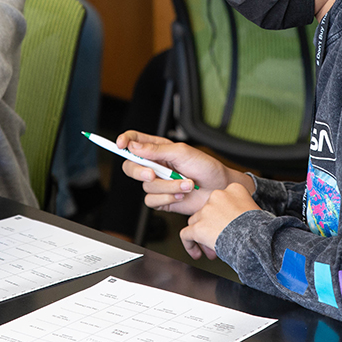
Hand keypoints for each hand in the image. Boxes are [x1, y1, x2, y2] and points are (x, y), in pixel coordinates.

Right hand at [116, 130, 249, 215]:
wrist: (220, 190)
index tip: (121, 144)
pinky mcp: (162, 199)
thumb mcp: (183, 152)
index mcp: (159, 149)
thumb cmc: (206, 167)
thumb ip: (157, 149)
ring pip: (146, 186)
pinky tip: (181, 194)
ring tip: (186, 184)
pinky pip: (151, 201)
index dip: (125, 141)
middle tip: (153, 174)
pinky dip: (167, 198)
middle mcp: (156, 165)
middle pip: (131, 167)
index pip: (135, 141)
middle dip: (140, 172)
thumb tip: (135, 146)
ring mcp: (159, 183)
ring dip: (167, 186)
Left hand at [180, 183, 260, 259]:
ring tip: (210, 248)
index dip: (221, 212)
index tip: (225, 222)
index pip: (221, 199)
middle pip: (207, 209)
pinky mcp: (198, 226)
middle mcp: (218, 196)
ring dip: (200, 233)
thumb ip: (241, 209)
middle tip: (219, 237)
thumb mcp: (254, 210)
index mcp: (234, 189)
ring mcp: (206, 211)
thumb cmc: (260, 229)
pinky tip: (196, 253)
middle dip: (211, 224)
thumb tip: (234, 220)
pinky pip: (186, 234)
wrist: (257, 239)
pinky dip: (189, 244)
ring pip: (195, 221)